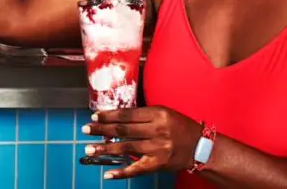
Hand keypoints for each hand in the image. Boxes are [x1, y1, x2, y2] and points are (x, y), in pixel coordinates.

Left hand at [82, 107, 201, 179]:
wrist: (200, 147)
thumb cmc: (180, 127)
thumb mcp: (163, 113)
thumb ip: (142, 115)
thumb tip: (116, 117)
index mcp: (158, 114)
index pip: (127, 115)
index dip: (109, 115)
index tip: (94, 116)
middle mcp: (157, 131)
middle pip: (123, 130)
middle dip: (102, 130)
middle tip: (86, 129)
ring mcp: (158, 149)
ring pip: (126, 148)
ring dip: (105, 148)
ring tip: (90, 148)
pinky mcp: (158, 164)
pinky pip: (136, 169)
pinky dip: (121, 172)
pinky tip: (108, 173)